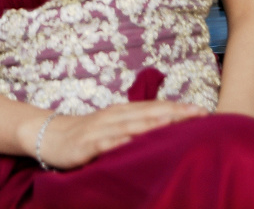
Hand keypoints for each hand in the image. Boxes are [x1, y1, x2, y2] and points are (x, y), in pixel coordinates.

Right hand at [37, 101, 207, 169]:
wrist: (50, 135)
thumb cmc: (88, 133)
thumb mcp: (114, 126)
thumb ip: (136, 125)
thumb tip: (167, 127)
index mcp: (122, 112)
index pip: (155, 108)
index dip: (178, 108)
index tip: (203, 111)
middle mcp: (114, 117)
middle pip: (147, 113)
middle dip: (173, 113)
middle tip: (198, 114)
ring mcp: (100, 130)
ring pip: (129, 125)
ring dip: (151, 123)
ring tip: (172, 122)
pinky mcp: (86, 146)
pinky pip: (104, 144)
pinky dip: (119, 142)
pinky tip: (131, 142)